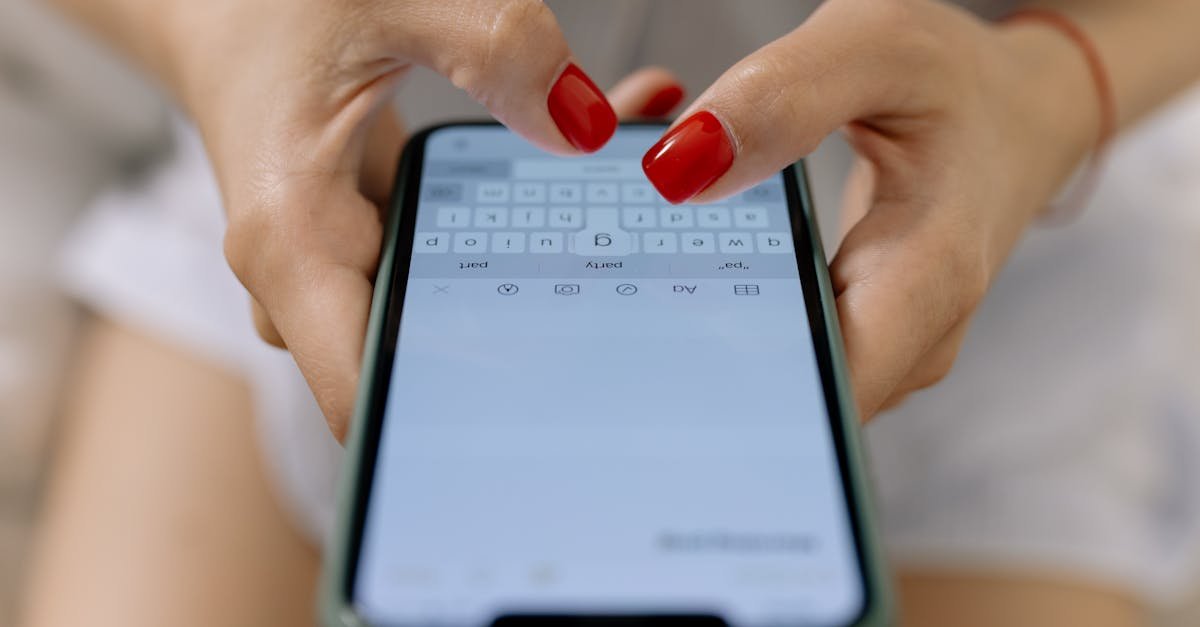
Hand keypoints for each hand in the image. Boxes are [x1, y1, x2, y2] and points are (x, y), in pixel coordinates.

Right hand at [157, 0, 683, 436]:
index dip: (447, 429)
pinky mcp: (361, 253)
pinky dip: (504, 250)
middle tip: (636, 300)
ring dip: (529, 285)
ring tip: (623, 228)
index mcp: (292, 239)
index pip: (362, 397)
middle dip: (528, 342)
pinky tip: (573, 197)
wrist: (219, 7)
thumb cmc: (271, 1)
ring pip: (439, 323)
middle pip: (422, 368)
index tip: (552, 416)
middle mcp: (304, 279)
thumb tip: (589, 128)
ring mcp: (332, 274)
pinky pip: (438, 282)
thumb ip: (490, 48)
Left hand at [641, 0, 1097, 418]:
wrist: (1017, 113)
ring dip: (703, 342)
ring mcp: (887, 348)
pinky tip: (680, 279)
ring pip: (778, 384)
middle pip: (788, 406)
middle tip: (606, 310)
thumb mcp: (877, 51)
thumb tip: (678, 172)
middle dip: (692, 363)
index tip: (644, 366)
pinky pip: (784, 352)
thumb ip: (782, 99)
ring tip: (631, 286)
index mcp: (926, 278)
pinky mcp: (862, 338)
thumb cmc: (956, 81)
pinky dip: (728, 319)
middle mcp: (910, 340)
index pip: (825, 397)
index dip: (733, 401)